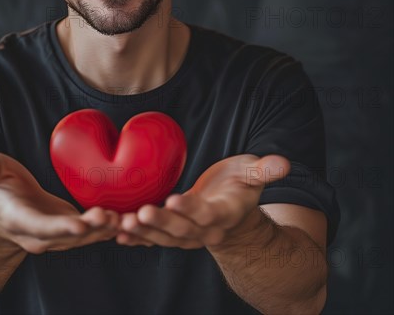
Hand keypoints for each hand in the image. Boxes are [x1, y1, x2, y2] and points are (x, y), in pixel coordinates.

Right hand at [0, 152, 119, 254]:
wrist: (8, 210)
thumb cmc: (2, 187)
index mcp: (20, 220)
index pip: (41, 227)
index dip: (60, 227)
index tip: (79, 225)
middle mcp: (40, 236)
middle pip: (67, 237)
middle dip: (90, 229)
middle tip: (110, 217)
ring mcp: (59, 238)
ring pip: (84, 239)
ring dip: (105, 231)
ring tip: (124, 218)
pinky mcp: (74, 232)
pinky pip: (93, 234)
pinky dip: (110, 229)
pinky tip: (128, 220)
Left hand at [116, 154, 289, 250]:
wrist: (233, 214)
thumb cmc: (241, 187)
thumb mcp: (254, 175)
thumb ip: (265, 171)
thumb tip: (284, 162)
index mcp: (225, 213)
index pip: (208, 214)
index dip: (192, 209)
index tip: (174, 200)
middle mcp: (206, 230)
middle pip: (182, 229)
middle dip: (161, 223)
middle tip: (140, 213)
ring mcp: (188, 236)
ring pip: (165, 238)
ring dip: (144, 233)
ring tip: (123, 224)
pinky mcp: (173, 234)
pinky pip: (154, 240)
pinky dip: (137, 239)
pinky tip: (118, 234)